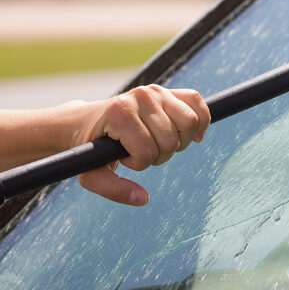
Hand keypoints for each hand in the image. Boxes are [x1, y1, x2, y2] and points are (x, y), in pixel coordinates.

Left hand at [72, 85, 209, 205]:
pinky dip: (201, 121)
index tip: (123, 157)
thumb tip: (143, 198)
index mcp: (120, 113)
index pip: (147, 150)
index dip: (139, 163)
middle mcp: (140, 96)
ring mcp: (155, 91)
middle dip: (160, 155)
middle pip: (172, 139)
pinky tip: (191, 135)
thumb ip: (113, 189)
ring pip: (190, 123)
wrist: (87, 121)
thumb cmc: (89, 148)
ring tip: (159, 143)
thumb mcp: (90, 173)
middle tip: (142, 152)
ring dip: (179, 142)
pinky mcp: (167, 91)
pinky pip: (196, 102)